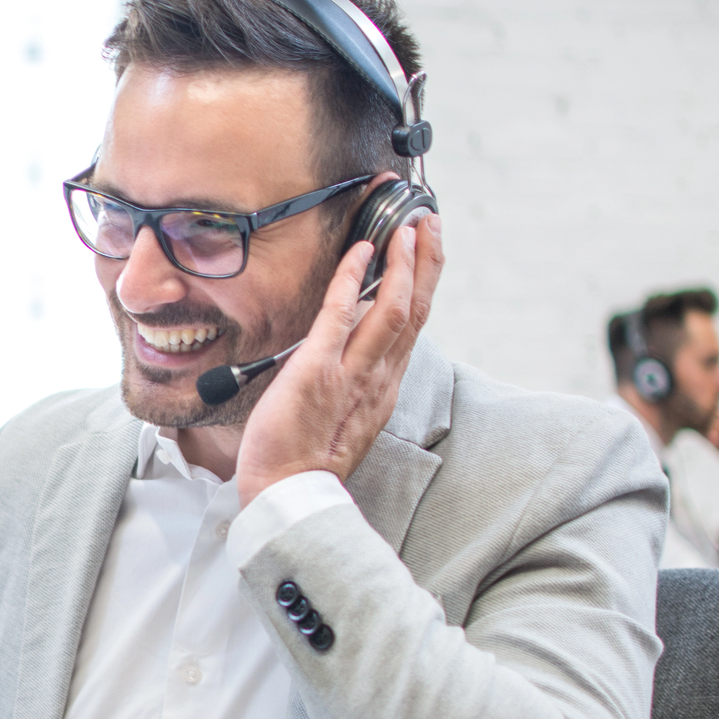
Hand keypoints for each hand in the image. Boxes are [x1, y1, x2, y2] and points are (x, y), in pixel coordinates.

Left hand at [236, 213, 445, 506]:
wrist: (288, 495)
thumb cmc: (304, 461)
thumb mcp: (345, 416)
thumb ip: (354, 378)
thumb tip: (348, 339)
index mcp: (384, 388)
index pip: (415, 326)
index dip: (425, 285)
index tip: (428, 252)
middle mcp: (379, 378)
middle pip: (416, 310)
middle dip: (427, 262)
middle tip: (430, 223)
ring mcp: (352, 374)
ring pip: (394, 310)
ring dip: (403, 262)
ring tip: (406, 226)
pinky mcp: (318, 371)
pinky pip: (341, 316)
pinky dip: (352, 279)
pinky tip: (359, 251)